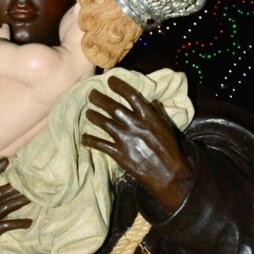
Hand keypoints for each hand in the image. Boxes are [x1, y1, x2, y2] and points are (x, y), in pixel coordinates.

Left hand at [81, 74, 191, 213]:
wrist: (168, 173)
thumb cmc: (169, 148)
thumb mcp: (166, 126)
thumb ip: (157, 112)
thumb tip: (152, 101)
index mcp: (147, 117)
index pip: (130, 95)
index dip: (118, 86)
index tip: (110, 81)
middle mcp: (134, 125)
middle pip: (112, 107)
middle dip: (99, 98)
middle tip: (91, 94)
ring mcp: (125, 139)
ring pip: (104, 123)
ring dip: (93, 116)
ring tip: (88, 112)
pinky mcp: (119, 154)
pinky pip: (100, 144)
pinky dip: (90, 140)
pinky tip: (84, 138)